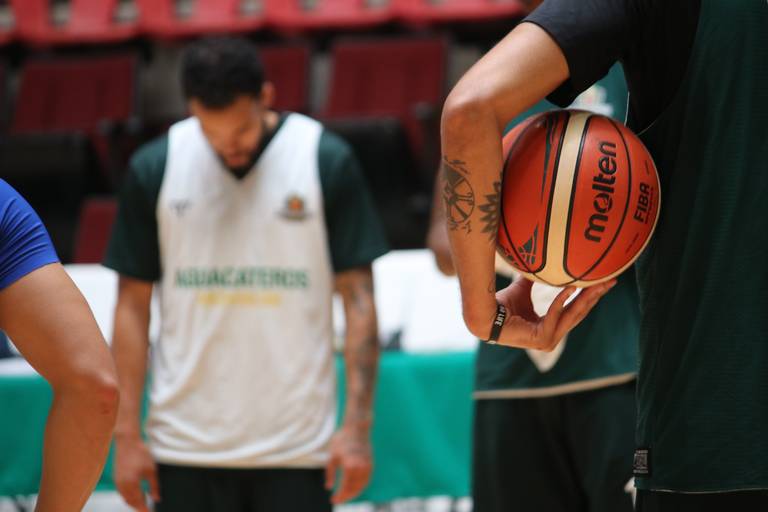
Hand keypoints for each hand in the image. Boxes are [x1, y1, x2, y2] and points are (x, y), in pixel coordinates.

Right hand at [113, 435, 159, 511]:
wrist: (128, 442)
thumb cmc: (140, 453)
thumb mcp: (151, 470)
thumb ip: (154, 487)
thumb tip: (156, 499)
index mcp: (131, 484)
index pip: (138, 502)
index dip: (144, 509)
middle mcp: (122, 485)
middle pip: (130, 502)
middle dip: (139, 507)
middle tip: (148, 509)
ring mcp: (117, 482)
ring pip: (125, 498)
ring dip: (134, 502)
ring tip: (145, 501)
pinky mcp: (116, 478)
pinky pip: (122, 492)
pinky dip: (130, 496)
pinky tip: (138, 493)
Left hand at [325, 425, 372, 504]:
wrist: (357, 428)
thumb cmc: (342, 440)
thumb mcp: (332, 455)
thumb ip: (330, 473)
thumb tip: (329, 487)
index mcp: (350, 465)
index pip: (346, 487)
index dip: (340, 496)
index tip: (333, 500)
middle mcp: (360, 466)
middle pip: (354, 488)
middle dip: (346, 496)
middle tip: (338, 500)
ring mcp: (367, 465)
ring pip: (362, 485)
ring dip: (354, 493)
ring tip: (345, 496)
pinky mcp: (371, 463)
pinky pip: (367, 479)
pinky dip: (361, 486)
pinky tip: (354, 488)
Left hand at [494, 277, 615, 350]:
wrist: (486, 314)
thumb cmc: (502, 303)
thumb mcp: (523, 288)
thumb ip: (534, 278)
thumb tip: (541, 260)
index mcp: (550, 326)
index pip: (575, 311)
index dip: (589, 296)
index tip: (603, 282)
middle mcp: (553, 336)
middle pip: (579, 313)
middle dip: (595, 296)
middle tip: (610, 280)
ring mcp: (548, 340)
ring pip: (572, 315)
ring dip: (586, 298)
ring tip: (598, 283)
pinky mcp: (542, 340)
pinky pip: (556, 315)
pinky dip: (562, 300)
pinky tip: (570, 287)